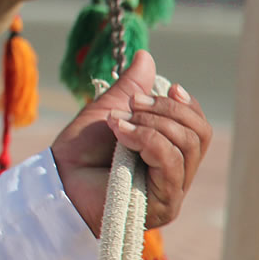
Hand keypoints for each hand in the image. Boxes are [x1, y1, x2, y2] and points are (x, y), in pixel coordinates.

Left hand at [50, 50, 212, 234]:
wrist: (59, 177)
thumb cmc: (81, 149)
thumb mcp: (110, 109)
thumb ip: (131, 87)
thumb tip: (145, 56)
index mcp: (169, 152)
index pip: (198, 126)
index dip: (187, 105)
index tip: (169, 87)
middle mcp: (177, 173)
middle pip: (199, 134)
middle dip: (167, 110)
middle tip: (132, 105)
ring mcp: (173, 190)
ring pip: (187, 146)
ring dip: (152, 124)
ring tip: (119, 121)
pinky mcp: (165, 203)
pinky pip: (171, 163)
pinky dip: (147, 139)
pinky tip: (121, 133)